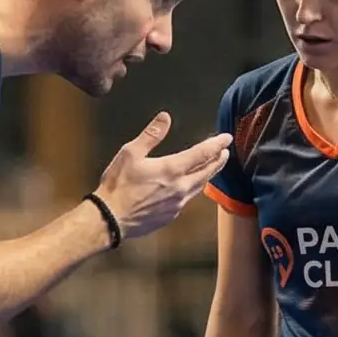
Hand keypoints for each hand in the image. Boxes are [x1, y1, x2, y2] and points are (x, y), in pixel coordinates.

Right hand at [91, 114, 230, 242]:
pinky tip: (189, 187)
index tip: (227, 138)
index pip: (202, 154)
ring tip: (212, 168)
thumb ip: (151, 135)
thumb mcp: (130, 153)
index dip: (216, 144)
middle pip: (207, 172)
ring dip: (208, 175)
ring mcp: (177, 204)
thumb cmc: (118, 184)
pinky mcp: (171, 215)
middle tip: (225, 152)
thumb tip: (165, 117)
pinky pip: (187, 199)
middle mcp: (180, 187)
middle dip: (218, 161)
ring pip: (199, 187)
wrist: (110, 219)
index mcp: (172, 169)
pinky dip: (193, 189)